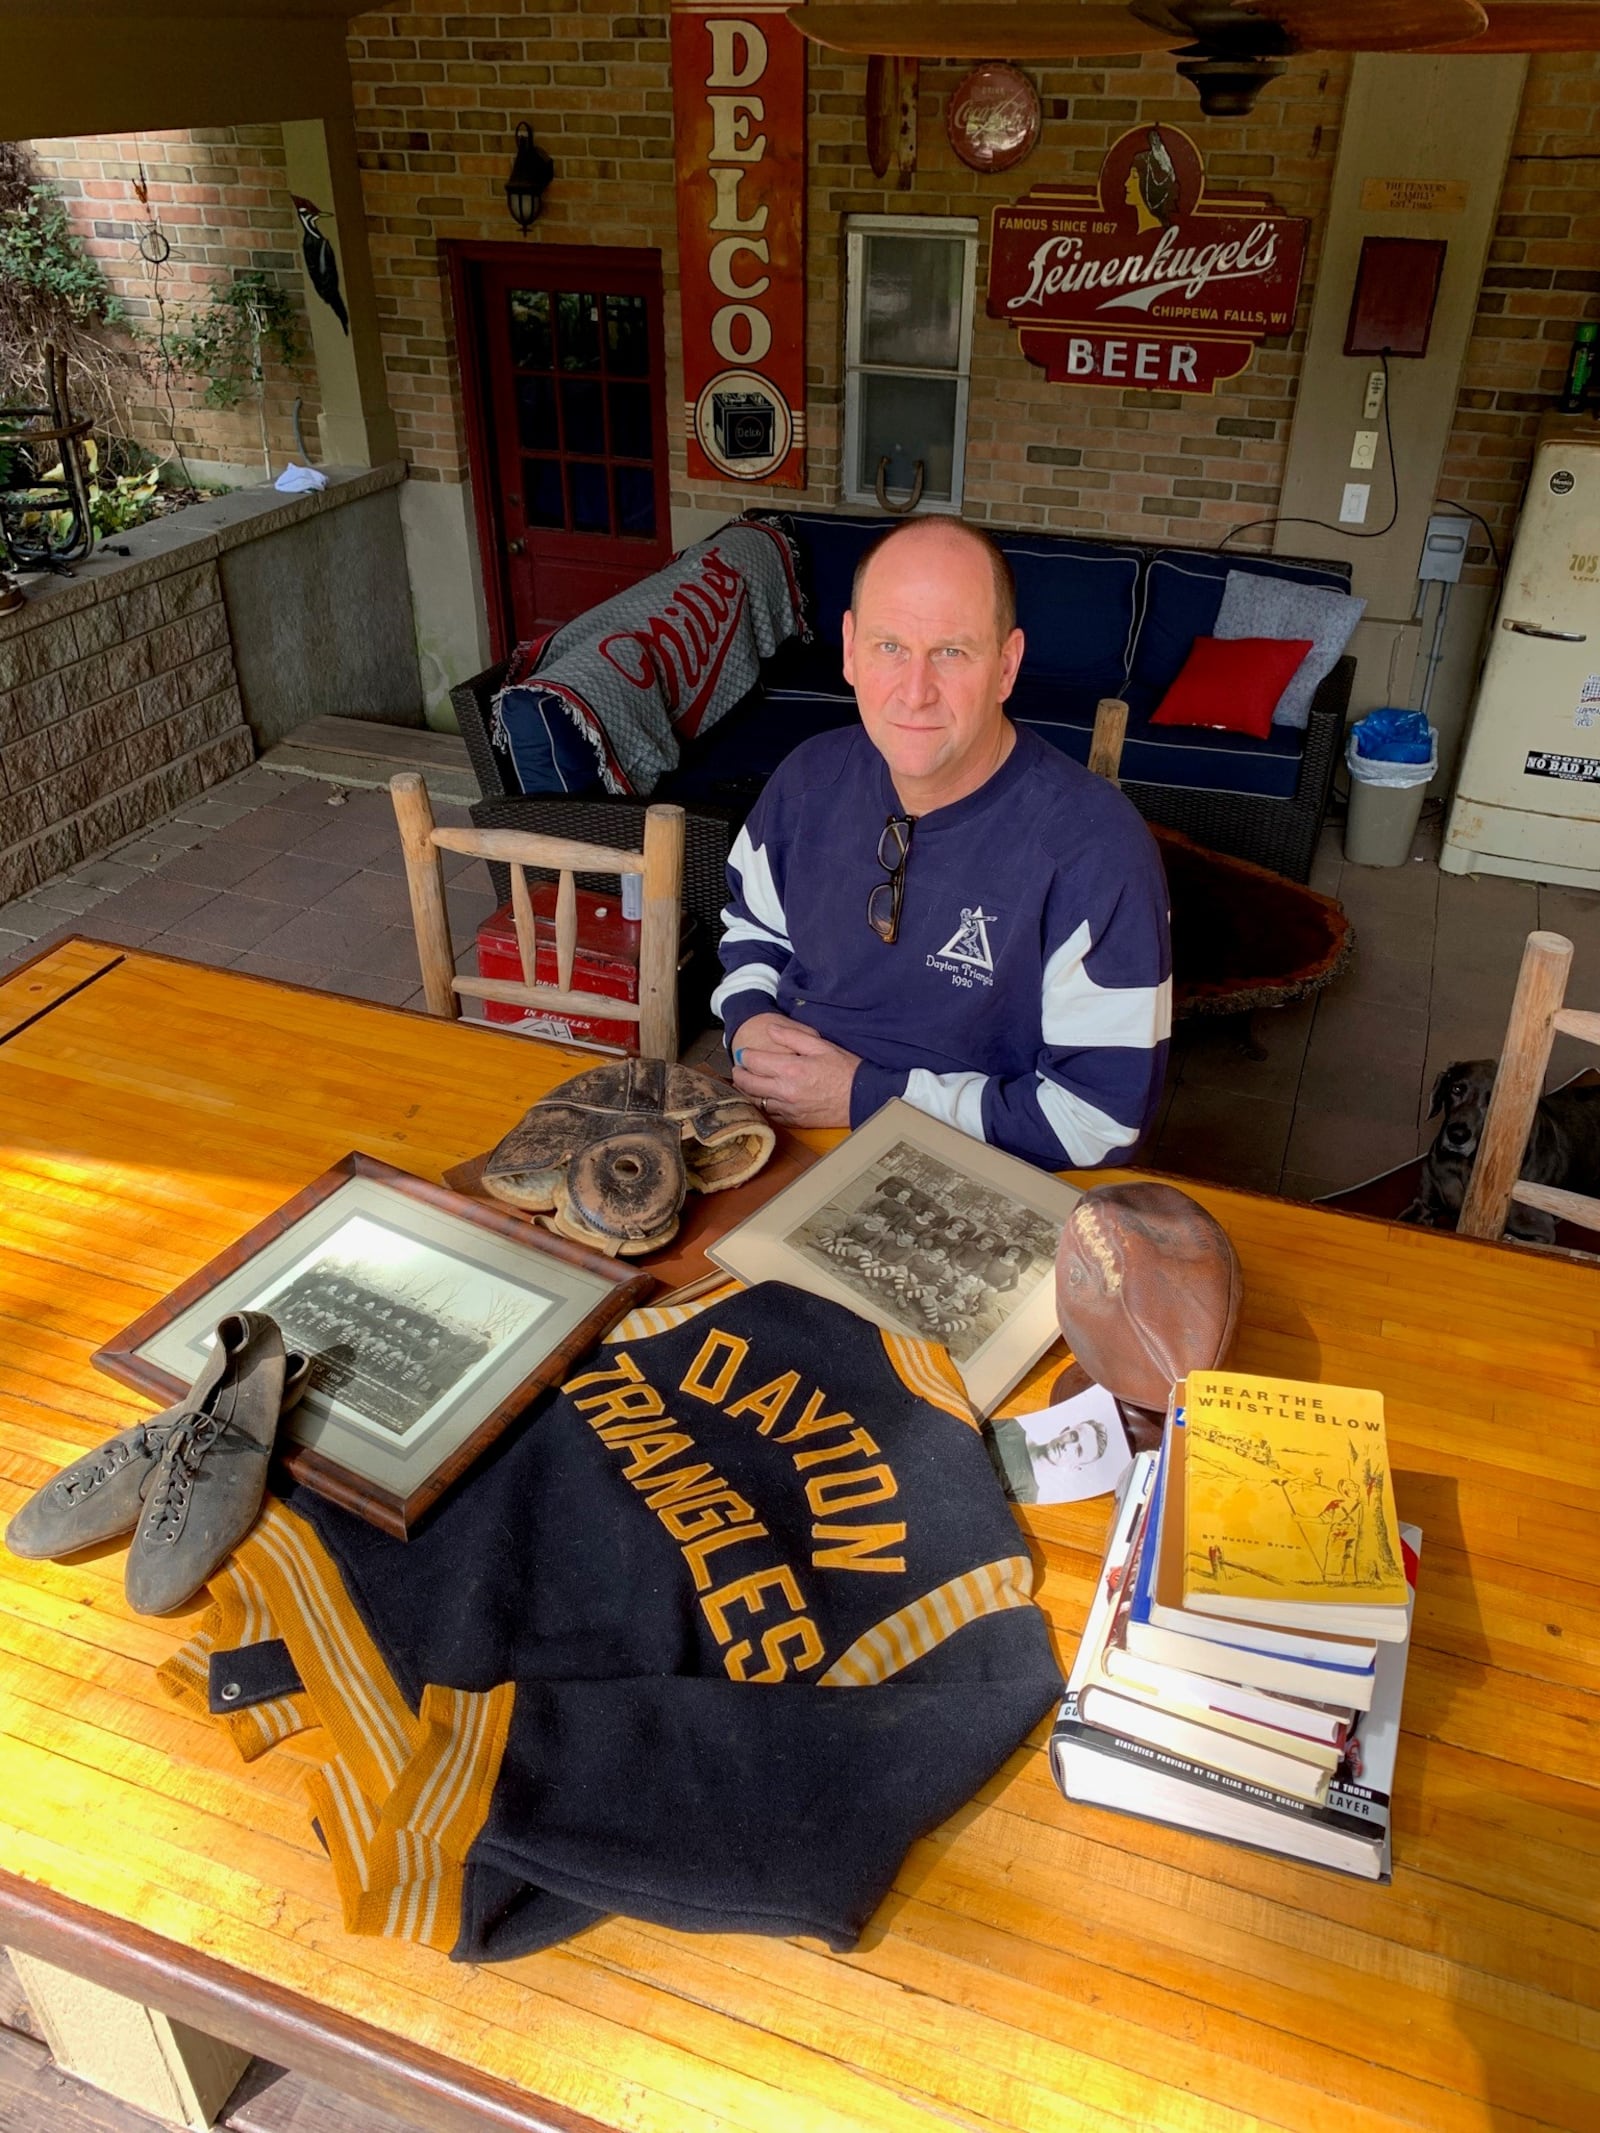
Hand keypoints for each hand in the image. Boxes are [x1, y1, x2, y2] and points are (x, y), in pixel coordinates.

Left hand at [731, 1015, 859, 1128]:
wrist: (863, 1098)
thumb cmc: (846, 1070)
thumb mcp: (821, 1045)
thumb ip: (792, 1036)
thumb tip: (770, 1029)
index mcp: (790, 1070)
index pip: (753, 1061)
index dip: (744, 1055)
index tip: (744, 1052)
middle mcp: (785, 1092)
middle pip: (747, 1084)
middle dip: (739, 1074)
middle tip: (739, 1068)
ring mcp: (789, 1109)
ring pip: (755, 1102)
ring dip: (749, 1092)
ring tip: (749, 1083)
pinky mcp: (795, 1121)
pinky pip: (771, 1115)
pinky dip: (764, 1107)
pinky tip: (767, 1099)